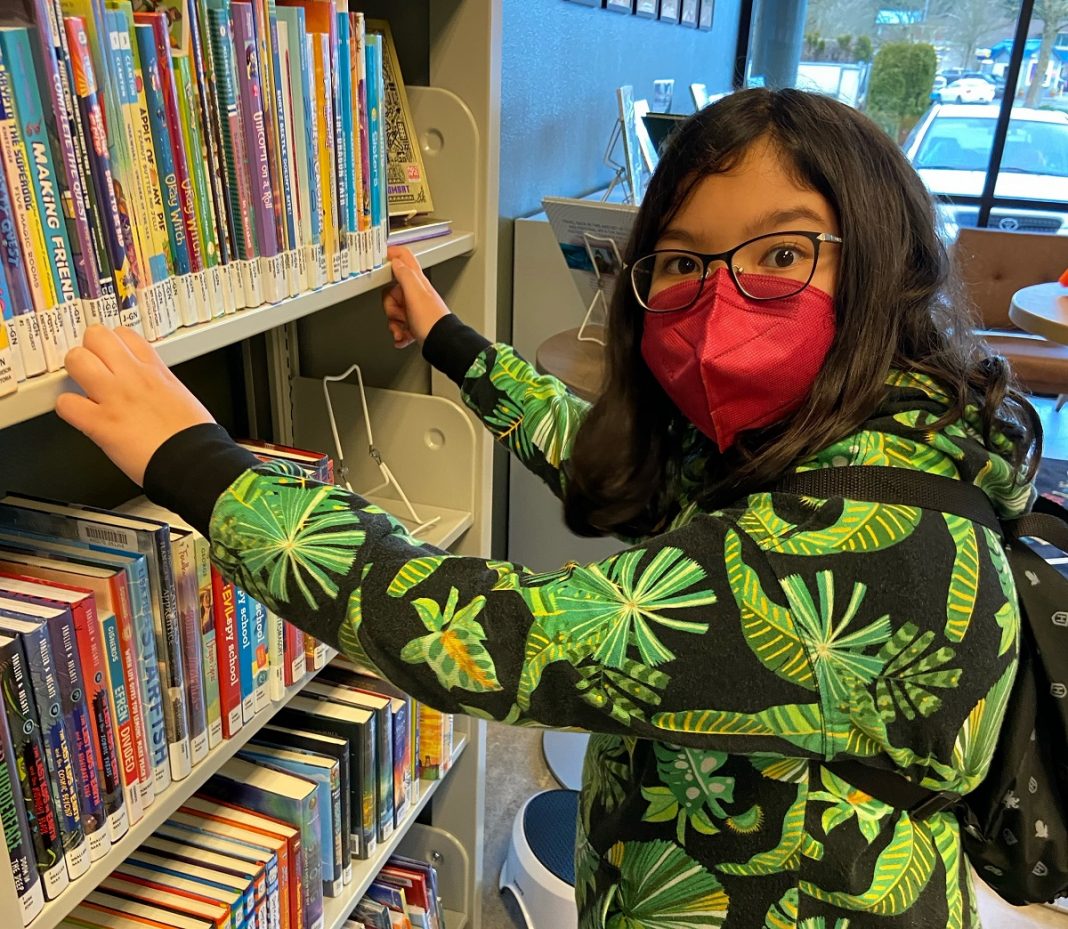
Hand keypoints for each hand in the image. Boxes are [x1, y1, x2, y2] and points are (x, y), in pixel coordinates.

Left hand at [55, 326, 214, 485]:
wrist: (194, 461)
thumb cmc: (194, 437)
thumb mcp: (182, 396)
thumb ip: (159, 385)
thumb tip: (150, 388)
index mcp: (156, 371)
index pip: (125, 334)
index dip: (114, 343)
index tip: (110, 353)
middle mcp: (133, 378)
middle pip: (97, 336)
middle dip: (89, 349)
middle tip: (92, 366)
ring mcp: (115, 397)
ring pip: (76, 360)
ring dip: (75, 372)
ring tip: (82, 386)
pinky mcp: (101, 423)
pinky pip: (66, 404)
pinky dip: (68, 409)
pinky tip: (80, 415)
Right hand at [382, 245, 450, 347]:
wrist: (441, 343)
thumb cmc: (432, 321)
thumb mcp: (416, 293)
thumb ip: (405, 274)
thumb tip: (396, 261)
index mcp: (417, 282)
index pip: (404, 258)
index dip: (392, 255)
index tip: (381, 258)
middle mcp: (416, 294)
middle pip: (391, 292)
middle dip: (390, 306)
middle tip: (398, 312)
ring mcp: (415, 309)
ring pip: (393, 311)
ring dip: (394, 323)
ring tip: (403, 327)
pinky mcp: (414, 323)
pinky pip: (398, 326)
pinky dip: (399, 333)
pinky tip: (404, 336)